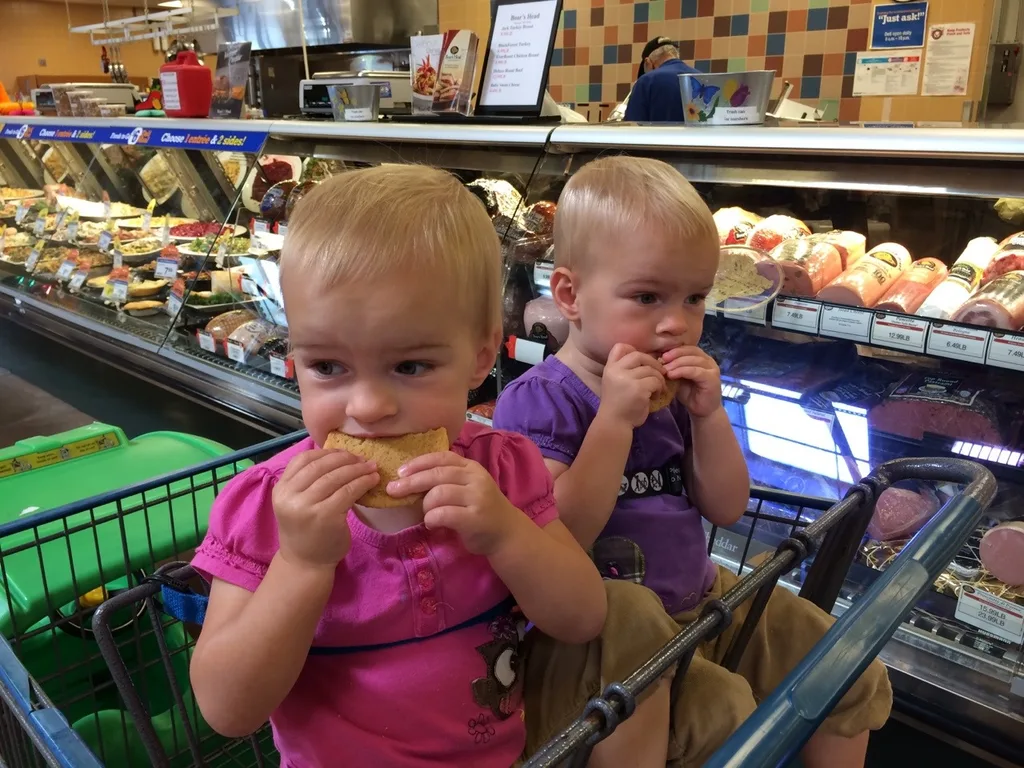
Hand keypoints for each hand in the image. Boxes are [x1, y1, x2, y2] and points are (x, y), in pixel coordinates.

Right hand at [272, 450, 378, 569]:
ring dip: (357, 469)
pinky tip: (372, 480)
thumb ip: (308, 482)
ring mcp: (307, 506)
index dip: (326, 452)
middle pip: (321, 466)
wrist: (305, 564)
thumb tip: (340, 456)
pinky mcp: (326, 516)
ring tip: (371, 467)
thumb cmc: (305, 531)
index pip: (303, 459)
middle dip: (345, 459)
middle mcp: (290, 496)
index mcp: (281, 489)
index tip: (344, 453)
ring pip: (336, 477)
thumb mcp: (297, 502)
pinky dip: (363, 483)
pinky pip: (348, 492)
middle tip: (363, 459)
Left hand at [386, 453, 520, 555]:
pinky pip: (443, 514)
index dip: (419, 462)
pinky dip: (431, 519)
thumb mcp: (468, 487)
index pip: (442, 457)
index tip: (401, 471)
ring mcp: (477, 498)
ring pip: (438, 494)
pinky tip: (433, 524)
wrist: (506, 533)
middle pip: (436, 474)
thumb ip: (447, 480)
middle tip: (393, 490)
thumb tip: (409, 478)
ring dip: (425, 505)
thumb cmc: (481, 509)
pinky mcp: (474, 518)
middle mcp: (476, 479)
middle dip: (411, 482)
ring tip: (427, 515)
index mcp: (471, 468)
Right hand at [599, 343, 665, 427]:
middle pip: (639, 355)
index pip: (620, 347)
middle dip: (652, 363)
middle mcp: (616, 371)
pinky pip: (655, 381)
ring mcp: (627, 379)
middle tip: (660, 372)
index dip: (632, 349)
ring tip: (658, 388)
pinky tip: (656, 395)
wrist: (614, 423)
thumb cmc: (617, 404)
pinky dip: (659, 388)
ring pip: (650, 370)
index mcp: (610, 368)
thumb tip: (647, 359)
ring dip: (658, 379)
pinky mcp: (639, 389)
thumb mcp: (615, 383)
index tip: (641, 361)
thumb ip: (624, 370)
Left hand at [662, 345, 722, 417]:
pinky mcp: (712, 379)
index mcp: (701, 358)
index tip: (660, 354)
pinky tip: (672, 375)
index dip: (674, 349)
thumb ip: (672, 367)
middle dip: (675, 354)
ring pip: (694, 360)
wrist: (701, 411)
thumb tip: (657, 358)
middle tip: (662, 359)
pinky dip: (683, 371)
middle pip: (691, 351)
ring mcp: (712, 369)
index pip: (688, 348)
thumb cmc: (689, 394)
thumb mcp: (678, 377)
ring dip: (677, 363)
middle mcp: (708, 361)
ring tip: (666, 369)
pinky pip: (696, 371)